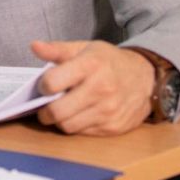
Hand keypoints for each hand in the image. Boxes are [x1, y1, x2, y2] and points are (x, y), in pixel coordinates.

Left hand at [30, 40, 154, 135]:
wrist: (146, 77)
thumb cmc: (110, 61)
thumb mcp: (86, 48)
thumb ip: (58, 49)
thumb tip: (34, 46)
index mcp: (91, 65)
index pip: (52, 82)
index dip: (43, 86)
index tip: (45, 86)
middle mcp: (101, 89)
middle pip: (57, 111)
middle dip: (45, 110)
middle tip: (46, 105)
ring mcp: (108, 111)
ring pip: (67, 126)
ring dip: (60, 120)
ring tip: (64, 109)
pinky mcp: (113, 127)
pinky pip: (83, 133)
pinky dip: (77, 125)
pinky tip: (81, 113)